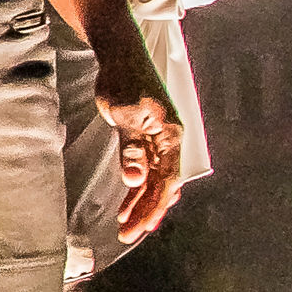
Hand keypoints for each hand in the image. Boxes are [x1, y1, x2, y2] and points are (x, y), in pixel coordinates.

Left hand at [100, 91, 181, 243]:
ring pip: (154, 180)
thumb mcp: (125, 114)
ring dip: (141, 203)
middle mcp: (169, 141)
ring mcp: (159, 141)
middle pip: (163, 185)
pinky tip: (131, 204)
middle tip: (128, 234)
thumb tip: (135, 179)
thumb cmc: (124, 79)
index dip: (152, 207)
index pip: (166, 181)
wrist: (120, 56)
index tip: (136, 227)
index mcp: (171, 136)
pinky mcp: (146, 138)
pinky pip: (146, 170)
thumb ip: (131, 148)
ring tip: (127, 226)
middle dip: (147, 212)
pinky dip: (138, 188)